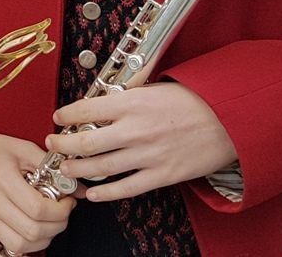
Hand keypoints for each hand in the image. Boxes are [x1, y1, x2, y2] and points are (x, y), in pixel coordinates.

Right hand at [0, 117, 74, 255]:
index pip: (39, 209)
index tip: (67, 202)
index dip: (61, 210)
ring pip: (18, 246)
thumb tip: (78, 188)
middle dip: (57, 225)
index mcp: (3, 179)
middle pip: (32, 231)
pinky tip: (22, 244)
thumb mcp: (23, 148)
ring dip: (40, 241)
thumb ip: (51, 167)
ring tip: (45, 226)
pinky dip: (10, 256)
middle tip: (61, 213)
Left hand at [47, 82, 236, 201]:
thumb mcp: (154, 87)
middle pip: (85, 142)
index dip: (65, 115)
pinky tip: (92, 193)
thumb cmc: (194, 99)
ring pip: (100, 168)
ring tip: (65, 169)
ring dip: (77, 170)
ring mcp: (147, 155)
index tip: (57, 118)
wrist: (229, 119)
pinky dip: (105, 194)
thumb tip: (99, 101)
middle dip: (62, 146)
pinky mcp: (161, 176)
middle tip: (53, 145)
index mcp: (132, 102)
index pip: (86, 110)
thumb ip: (126, 96)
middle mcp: (135, 129)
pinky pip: (126, 188)